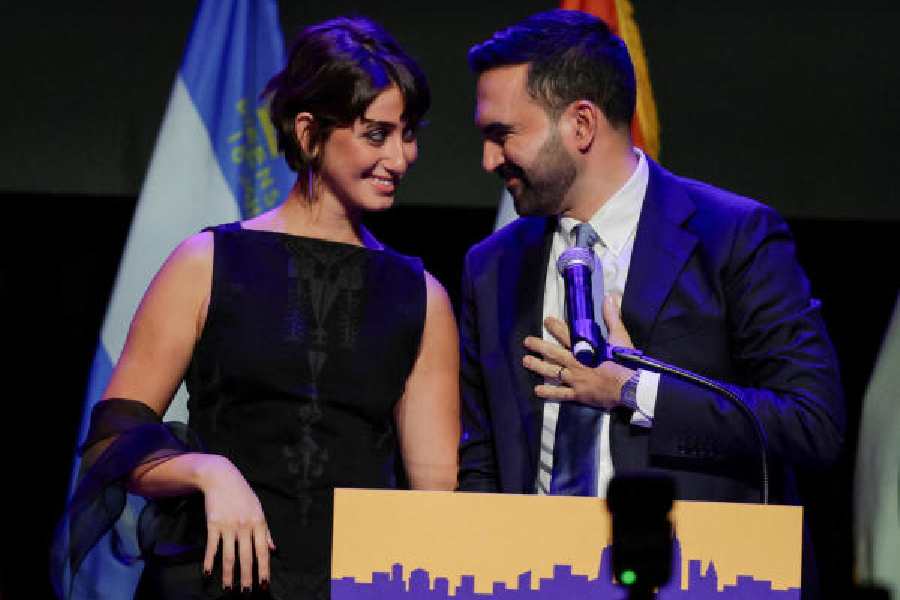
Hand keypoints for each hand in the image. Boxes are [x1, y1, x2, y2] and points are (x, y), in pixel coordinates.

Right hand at [196, 454, 274, 591]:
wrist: (221, 478)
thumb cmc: (242, 495)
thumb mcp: (259, 509)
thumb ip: (266, 530)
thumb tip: (273, 549)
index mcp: (259, 523)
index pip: (263, 551)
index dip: (264, 569)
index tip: (264, 584)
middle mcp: (245, 526)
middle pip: (246, 557)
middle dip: (247, 577)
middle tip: (246, 593)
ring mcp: (228, 526)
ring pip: (229, 556)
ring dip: (228, 575)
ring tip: (228, 589)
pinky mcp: (213, 525)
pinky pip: (212, 547)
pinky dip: (209, 561)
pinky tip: (208, 573)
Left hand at [522, 294, 634, 407]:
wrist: (630, 386)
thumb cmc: (625, 361)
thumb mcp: (620, 336)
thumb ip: (612, 317)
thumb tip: (610, 297)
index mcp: (585, 349)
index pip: (567, 334)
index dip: (555, 327)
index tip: (546, 321)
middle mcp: (576, 363)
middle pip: (554, 353)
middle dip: (539, 346)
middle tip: (527, 341)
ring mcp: (575, 379)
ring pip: (553, 372)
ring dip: (538, 366)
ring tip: (526, 361)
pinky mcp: (578, 394)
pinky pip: (561, 394)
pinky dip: (549, 392)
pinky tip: (537, 390)